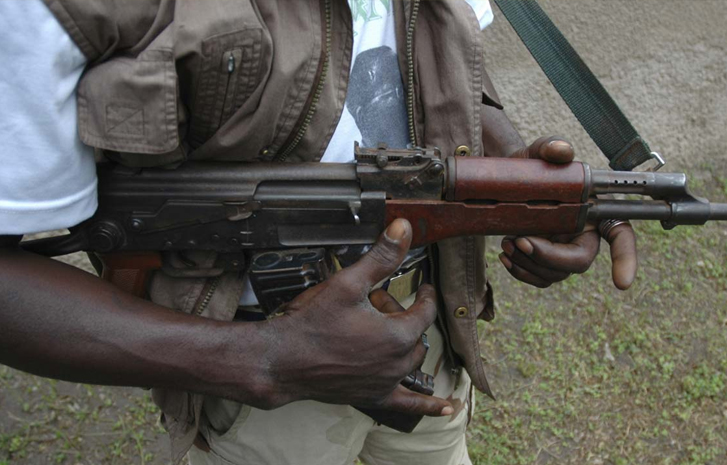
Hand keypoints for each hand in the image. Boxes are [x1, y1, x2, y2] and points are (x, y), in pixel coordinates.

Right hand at [260, 219, 452, 416]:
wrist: (283, 360)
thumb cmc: (313, 324)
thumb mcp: (348, 282)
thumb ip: (380, 257)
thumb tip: (402, 228)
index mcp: (397, 334)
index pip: (424, 311)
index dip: (425, 295)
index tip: (424, 288)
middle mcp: (397, 362)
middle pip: (415, 335)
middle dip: (403, 316)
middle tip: (379, 303)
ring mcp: (385, 382)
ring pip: (411, 362)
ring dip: (405, 345)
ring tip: (385, 330)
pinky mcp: (372, 396)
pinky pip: (407, 405)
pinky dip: (427, 407)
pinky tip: (445, 410)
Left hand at [500, 136, 637, 289]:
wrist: (506, 182)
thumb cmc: (531, 166)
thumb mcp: (537, 152)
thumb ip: (550, 146)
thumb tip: (562, 150)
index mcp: (594, 211)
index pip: (620, 235)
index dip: (626, 258)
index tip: (621, 283)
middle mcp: (584, 236)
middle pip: (578, 262)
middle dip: (548, 257)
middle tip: (520, 240)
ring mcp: (564, 252)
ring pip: (555, 274)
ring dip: (528, 263)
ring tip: (507, 241)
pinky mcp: (544, 263)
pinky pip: (538, 279)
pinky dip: (520, 272)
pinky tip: (505, 256)